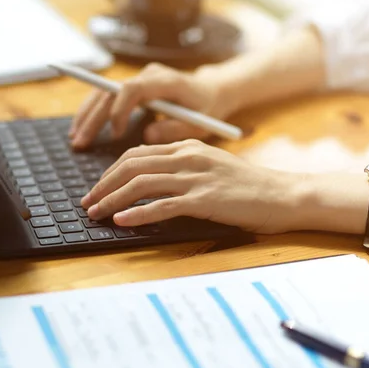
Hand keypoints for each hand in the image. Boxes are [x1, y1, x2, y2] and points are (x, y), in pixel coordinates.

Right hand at [69, 63, 236, 148]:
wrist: (212, 90)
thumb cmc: (208, 108)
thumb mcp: (200, 123)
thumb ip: (175, 128)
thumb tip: (148, 135)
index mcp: (165, 80)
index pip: (132, 89)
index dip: (120, 110)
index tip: (117, 134)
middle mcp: (147, 75)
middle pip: (111, 92)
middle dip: (94, 118)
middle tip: (80, 142)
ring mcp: (139, 78)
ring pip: (104, 93)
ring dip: (87, 115)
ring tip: (75, 139)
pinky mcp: (134, 86)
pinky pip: (107, 96)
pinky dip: (93, 112)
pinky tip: (81, 129)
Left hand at [80, 139, 300, 233]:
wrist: (281, 195)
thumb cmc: (247, 186)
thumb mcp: (211, 166)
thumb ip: (183, 167)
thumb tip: (150, 180)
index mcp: (187, 147)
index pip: (137, 154)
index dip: (111, 172)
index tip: (97, 188)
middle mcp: (188, 157)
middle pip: (131, 165)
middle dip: (103, 185)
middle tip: (87, 202)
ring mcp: (196, 178)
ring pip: (141, 184)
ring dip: (112, 199)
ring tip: (95, 213)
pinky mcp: (204, 199)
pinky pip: (162, 205)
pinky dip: (138, 213)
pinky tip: (122, 221)